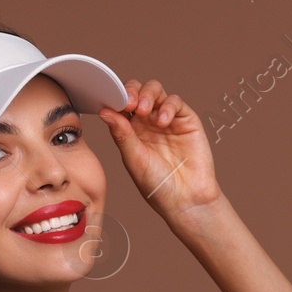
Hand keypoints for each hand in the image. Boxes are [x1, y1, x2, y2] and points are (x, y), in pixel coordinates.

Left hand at [97, 78, 222, 219]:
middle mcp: (148, 122)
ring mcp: (167, 120)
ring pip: (156, 91)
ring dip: (147, 95)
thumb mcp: (134, 159)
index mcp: (131, 131)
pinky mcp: (186, 120)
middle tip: (129, 103)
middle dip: (131, 92)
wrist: (186, 200)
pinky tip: (163, 121)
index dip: (115, 98)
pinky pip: (176, 102)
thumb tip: (104, 112)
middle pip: (137, 92)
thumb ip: (122, 134)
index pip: (121, 104)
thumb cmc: (158, 185)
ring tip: (144, 110)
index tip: (111, 102)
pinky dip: (168, 106)